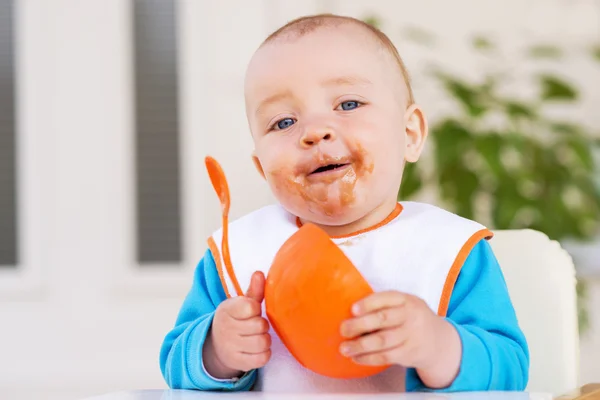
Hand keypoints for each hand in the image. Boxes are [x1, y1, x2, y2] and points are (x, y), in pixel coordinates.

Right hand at [203, 271, 271, 378]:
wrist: (217, 345)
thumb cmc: (236, 319)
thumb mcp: (241, 303)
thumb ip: (253, 290)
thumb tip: (259, 273)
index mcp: (227, 309)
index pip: (250, 306)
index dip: (257, 308)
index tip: (253, 310)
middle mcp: (226, 328)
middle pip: (260, 325)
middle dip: (262, 325)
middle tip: (256, 325)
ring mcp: (230, 347)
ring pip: (263, 342)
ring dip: (265, 339)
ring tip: (258, 336)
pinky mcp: (237, 362)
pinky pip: (262, 359)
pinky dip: (264, 354)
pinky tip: (257, 349)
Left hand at [339, 291, 460, 387]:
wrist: (438, 341)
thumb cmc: (411, 318)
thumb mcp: (405, 304)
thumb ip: (384, 305)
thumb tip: (351, 312)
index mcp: (406, 300)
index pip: (386, 298)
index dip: (368, 303)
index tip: (352, 309)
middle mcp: (411, 316)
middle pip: (383, 319)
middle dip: (359, 325)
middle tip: (343, 329)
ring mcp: (411, 335)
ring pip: (382, 341)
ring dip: (360, 345)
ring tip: (344, 348)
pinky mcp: (409, 353)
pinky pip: (386, 356)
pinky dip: (368, 358)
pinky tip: (356, 357)